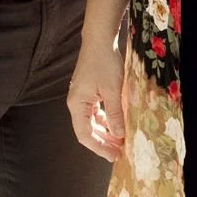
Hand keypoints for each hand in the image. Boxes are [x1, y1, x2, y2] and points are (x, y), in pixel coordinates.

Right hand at [68, 38, 126, 160]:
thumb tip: (118, 135)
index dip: (99, 147)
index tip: (113, 156)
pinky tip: (116, 125)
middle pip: (87, 130)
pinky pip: (95, 112)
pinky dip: (105, 120)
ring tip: (120, 141)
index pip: (84, 135)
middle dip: (103, 142)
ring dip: (105, 132)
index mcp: (77, 105)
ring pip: (92, 122)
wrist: (99, 40)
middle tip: (120, 153)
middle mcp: (76, 103)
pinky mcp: (89, 92)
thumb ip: (114, 114)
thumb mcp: (113, 90)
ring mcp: (82, 98)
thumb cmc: (105, 63)